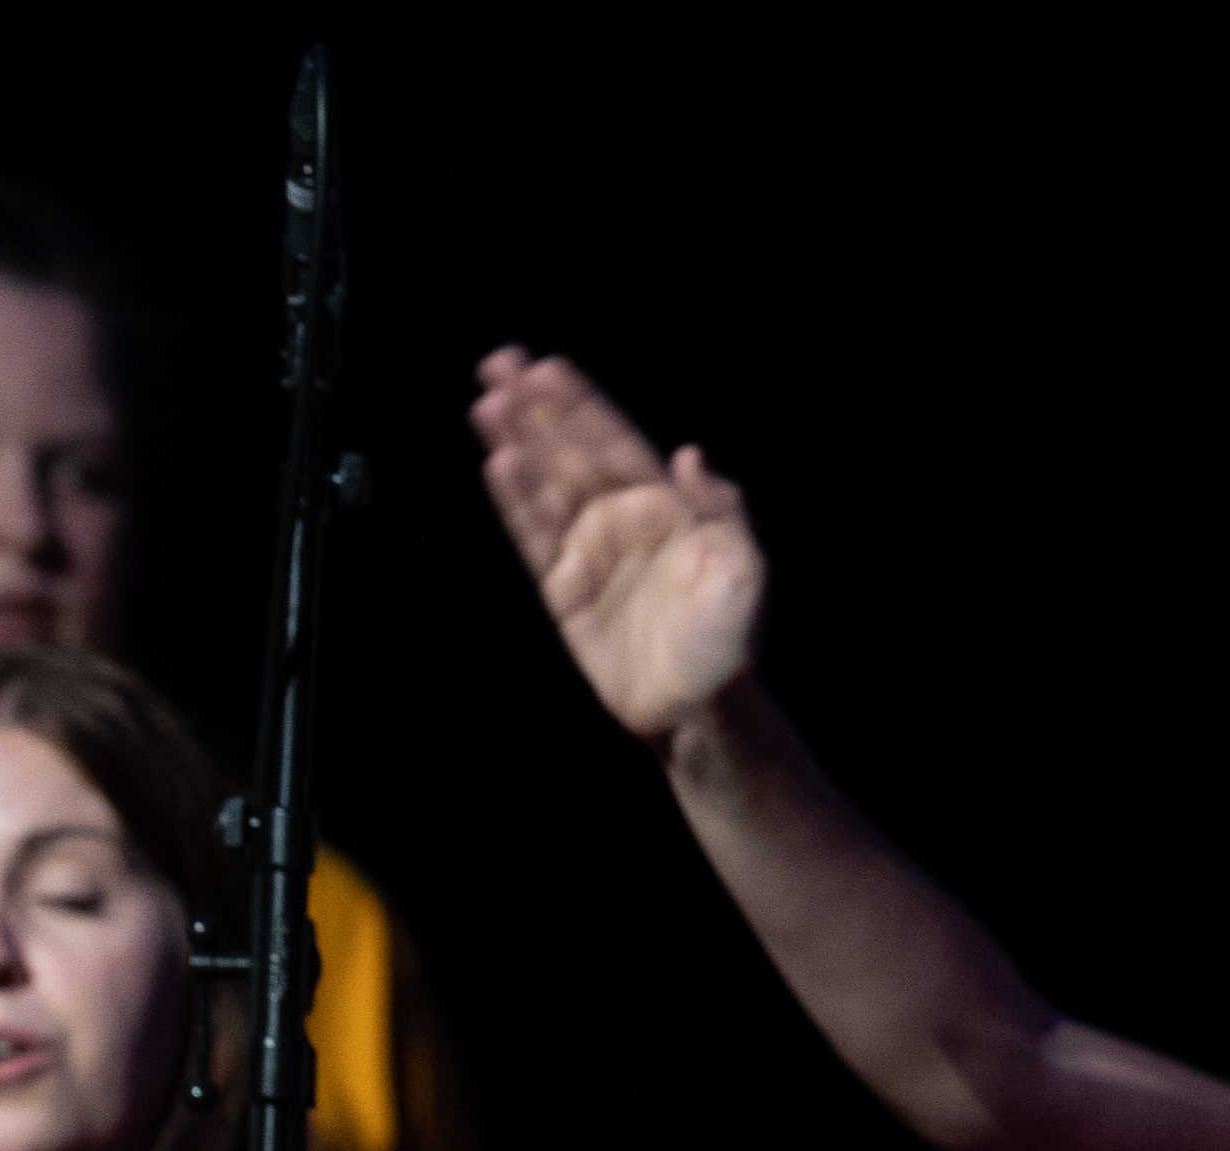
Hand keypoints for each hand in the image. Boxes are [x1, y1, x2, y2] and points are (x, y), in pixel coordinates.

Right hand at [471, 348, 767, 742]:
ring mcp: (589, 553)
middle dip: (536, 409)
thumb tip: (688, 456)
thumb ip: (718, 509)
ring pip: (545, 486)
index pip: (614, 442)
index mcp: (665, 506)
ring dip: (516, 445)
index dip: (580, 406)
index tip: (547, 370)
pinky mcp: (563, 592)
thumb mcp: (743, 568)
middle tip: (500, 364)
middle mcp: (621, 519)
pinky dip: (515, 503)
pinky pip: (534, 538)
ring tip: (486, 405)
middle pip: (570, 451)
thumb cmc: (729, 638)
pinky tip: (497, 467)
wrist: (698, 707)